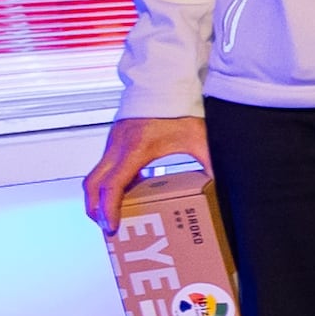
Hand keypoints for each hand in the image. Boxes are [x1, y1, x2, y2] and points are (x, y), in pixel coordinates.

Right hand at [82, 113, 209, 228]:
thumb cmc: (178, 110)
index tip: (111, 226)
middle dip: (95, 209)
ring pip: (93, 177)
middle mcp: (117, 148)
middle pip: (93, 185)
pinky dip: (104, 186)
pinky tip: (122, 196)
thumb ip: (209, 161)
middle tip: (107, 228)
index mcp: (135, 149)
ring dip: (96, 199)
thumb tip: (221, 182)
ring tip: (109, 217)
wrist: (163, 86)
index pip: (113, 185)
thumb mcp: (198, 138)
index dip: (109, 208)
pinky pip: (102, 169)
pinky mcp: (114, 143)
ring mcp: (112, 145)